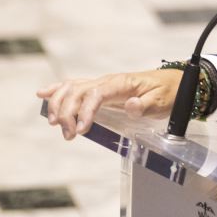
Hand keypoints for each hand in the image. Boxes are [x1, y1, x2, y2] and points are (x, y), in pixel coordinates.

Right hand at [37, 69, 181, 140]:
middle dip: (67, 112)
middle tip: (68, 135)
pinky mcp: (99, 89)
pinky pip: (75, 86)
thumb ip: (146, 105)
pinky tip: (42, 94)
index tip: (81, 130)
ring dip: (59, 105)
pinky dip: (58, 90)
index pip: (96, 94)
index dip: (85, 111)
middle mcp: (108, 81)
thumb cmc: (168, 93)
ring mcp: (102, 84)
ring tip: (55, 125)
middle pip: (78, 91)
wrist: (174, 82)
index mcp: (122, 84)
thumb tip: (131, 105)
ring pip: (72, 88)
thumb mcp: (163, 102)